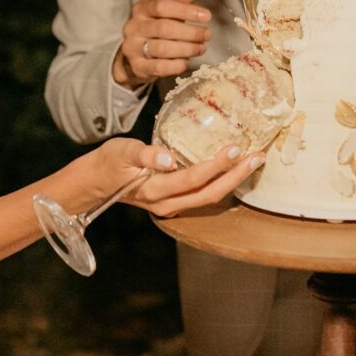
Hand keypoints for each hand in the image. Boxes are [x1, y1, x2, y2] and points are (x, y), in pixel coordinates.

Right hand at [91, 138, 262, 217]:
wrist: (97, 182)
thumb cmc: (109, 162)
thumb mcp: (122, 151)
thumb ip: (144, 154)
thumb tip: (168, 158)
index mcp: (154, 190)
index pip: (191, 179)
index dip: (215, 166)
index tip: (234, 149)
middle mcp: (167, 204)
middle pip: (209, 194)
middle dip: (236, 176)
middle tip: (257, 156)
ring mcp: (172, 207)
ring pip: (209, 198)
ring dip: (234, 181)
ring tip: (253, 161)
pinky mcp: (175, 202)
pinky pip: (203, 195)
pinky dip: (222, 182)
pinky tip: (234, 169)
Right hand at [112, 0, 211, 89]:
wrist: (133, 57)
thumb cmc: (154, 31)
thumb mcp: (164, 14)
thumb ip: (177, 3)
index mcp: (141, 9)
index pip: (162, 6)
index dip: (186, 10)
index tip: (206, 16)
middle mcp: (133, 27)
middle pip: (164, 28)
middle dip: (190, 32)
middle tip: (207, 34)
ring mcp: (133, 48)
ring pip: (162, 48)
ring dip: (187, 49)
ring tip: (201, 48)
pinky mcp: (137, 67)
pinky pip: (160, 67)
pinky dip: (177, 65)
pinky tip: (187, 61)